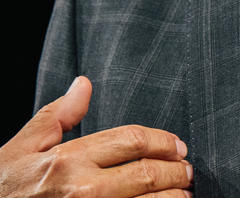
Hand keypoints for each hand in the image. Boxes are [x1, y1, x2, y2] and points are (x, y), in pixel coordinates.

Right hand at [0, 76, 192, 196]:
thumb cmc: (3, 186)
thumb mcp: (22, 148)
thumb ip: (56, 116)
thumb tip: (83, 85)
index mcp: (68, 160)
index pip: (133, 141)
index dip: (164, 141)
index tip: (179, 146)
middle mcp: (81, 191)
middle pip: (147, 175)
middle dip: (176, 171)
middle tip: (188, 171)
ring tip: (184, 195)